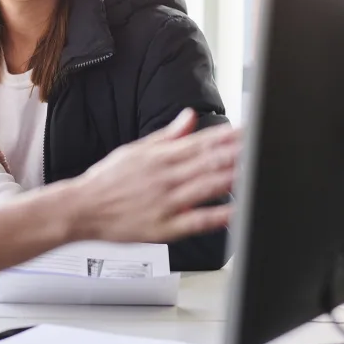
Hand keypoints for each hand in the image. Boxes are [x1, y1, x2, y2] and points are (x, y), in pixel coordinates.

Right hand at [67, 108, 239, 243]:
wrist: (80, 209)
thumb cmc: (106, 182)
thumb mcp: (134, 150)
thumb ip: (167, 135)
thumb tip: (189, 116)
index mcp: (159, 157)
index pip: (201, 142)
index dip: (228, 136)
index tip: (250, 130)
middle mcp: (165, 177)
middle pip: (209, 161)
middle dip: (238, 153)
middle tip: (263, 145)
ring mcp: (166, 202)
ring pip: (207, 187)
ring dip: (233, 177)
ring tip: (256, 170)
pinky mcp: (164, 227)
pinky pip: (196, 221)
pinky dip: (218, 216)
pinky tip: (236, 210)